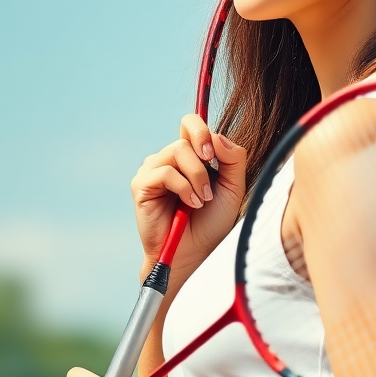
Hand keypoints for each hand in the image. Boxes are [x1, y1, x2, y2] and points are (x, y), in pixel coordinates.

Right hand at [132, 115, 246, 278]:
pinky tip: (190, 204)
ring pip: (178, 151)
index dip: (202, 131)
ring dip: (197, 177)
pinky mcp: (141, 185)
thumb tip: (217, 136)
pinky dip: (184, 187)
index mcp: (189, 155)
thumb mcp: (234, 186)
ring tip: (201, 201)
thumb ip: (233, 158)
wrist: (196, 253)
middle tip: (210, 189)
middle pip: (187, 138)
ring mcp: (153, 170)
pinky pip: (165, 172)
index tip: (213, 155)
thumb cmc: (213, 221)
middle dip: (204, 164)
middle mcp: (168, 159)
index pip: (190, 123)